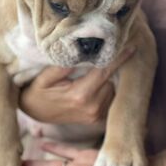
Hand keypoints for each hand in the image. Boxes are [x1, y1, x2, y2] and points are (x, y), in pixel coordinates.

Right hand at [19, 47, 134, 124]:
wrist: (33, 112)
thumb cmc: (38, 92)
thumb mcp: (44, 77)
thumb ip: (61, 67)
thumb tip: (80, 53)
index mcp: (80, 95)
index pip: (104, 72)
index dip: (119, 58)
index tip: (132, 47)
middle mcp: (92, 107)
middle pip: (111, 80)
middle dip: (111, 68)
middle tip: (105, 55)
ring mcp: (95, 115)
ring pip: (112, 89)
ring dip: (108, 80)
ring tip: (95, 72)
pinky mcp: (96, 119)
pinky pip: (109, 98)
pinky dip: (105, 89)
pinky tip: (95, 85)